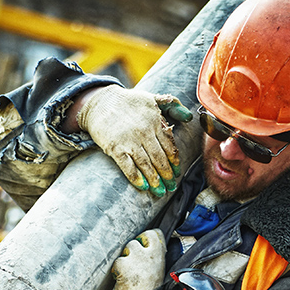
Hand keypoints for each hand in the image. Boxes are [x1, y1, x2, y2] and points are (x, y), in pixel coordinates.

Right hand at [76, 86, 190, 195]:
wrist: (100, 102)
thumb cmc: (128, 101)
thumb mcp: (152, 97)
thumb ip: (172, 105)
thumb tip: (189, 117)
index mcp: (155, 121)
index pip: (170, 146)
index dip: (174, 162)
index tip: (177, 173)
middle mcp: (144, 132)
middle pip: (160, 158)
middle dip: (167, 175)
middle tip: (171, 187)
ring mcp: (129, 141)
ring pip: (146, 165)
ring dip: (155, 180)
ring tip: (160, 191)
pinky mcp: (115, 148)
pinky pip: (128, 166)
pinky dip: (136, 178)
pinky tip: (143, 186)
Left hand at [110, 229, 166, 289]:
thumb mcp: (158, 274)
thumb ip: (153, 259)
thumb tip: (146, 247)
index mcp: (160, 257)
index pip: (154, 234)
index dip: (146, 239)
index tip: (143, 246)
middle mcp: (150, 256)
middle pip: (138, 239)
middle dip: (132, 249)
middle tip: (133, 264)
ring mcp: (137, 260)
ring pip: (126, 249)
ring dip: (124, 260)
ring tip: (127, 275)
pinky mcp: (124, 266)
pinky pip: (117, 262)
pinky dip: (116, 271)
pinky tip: (121, 280)